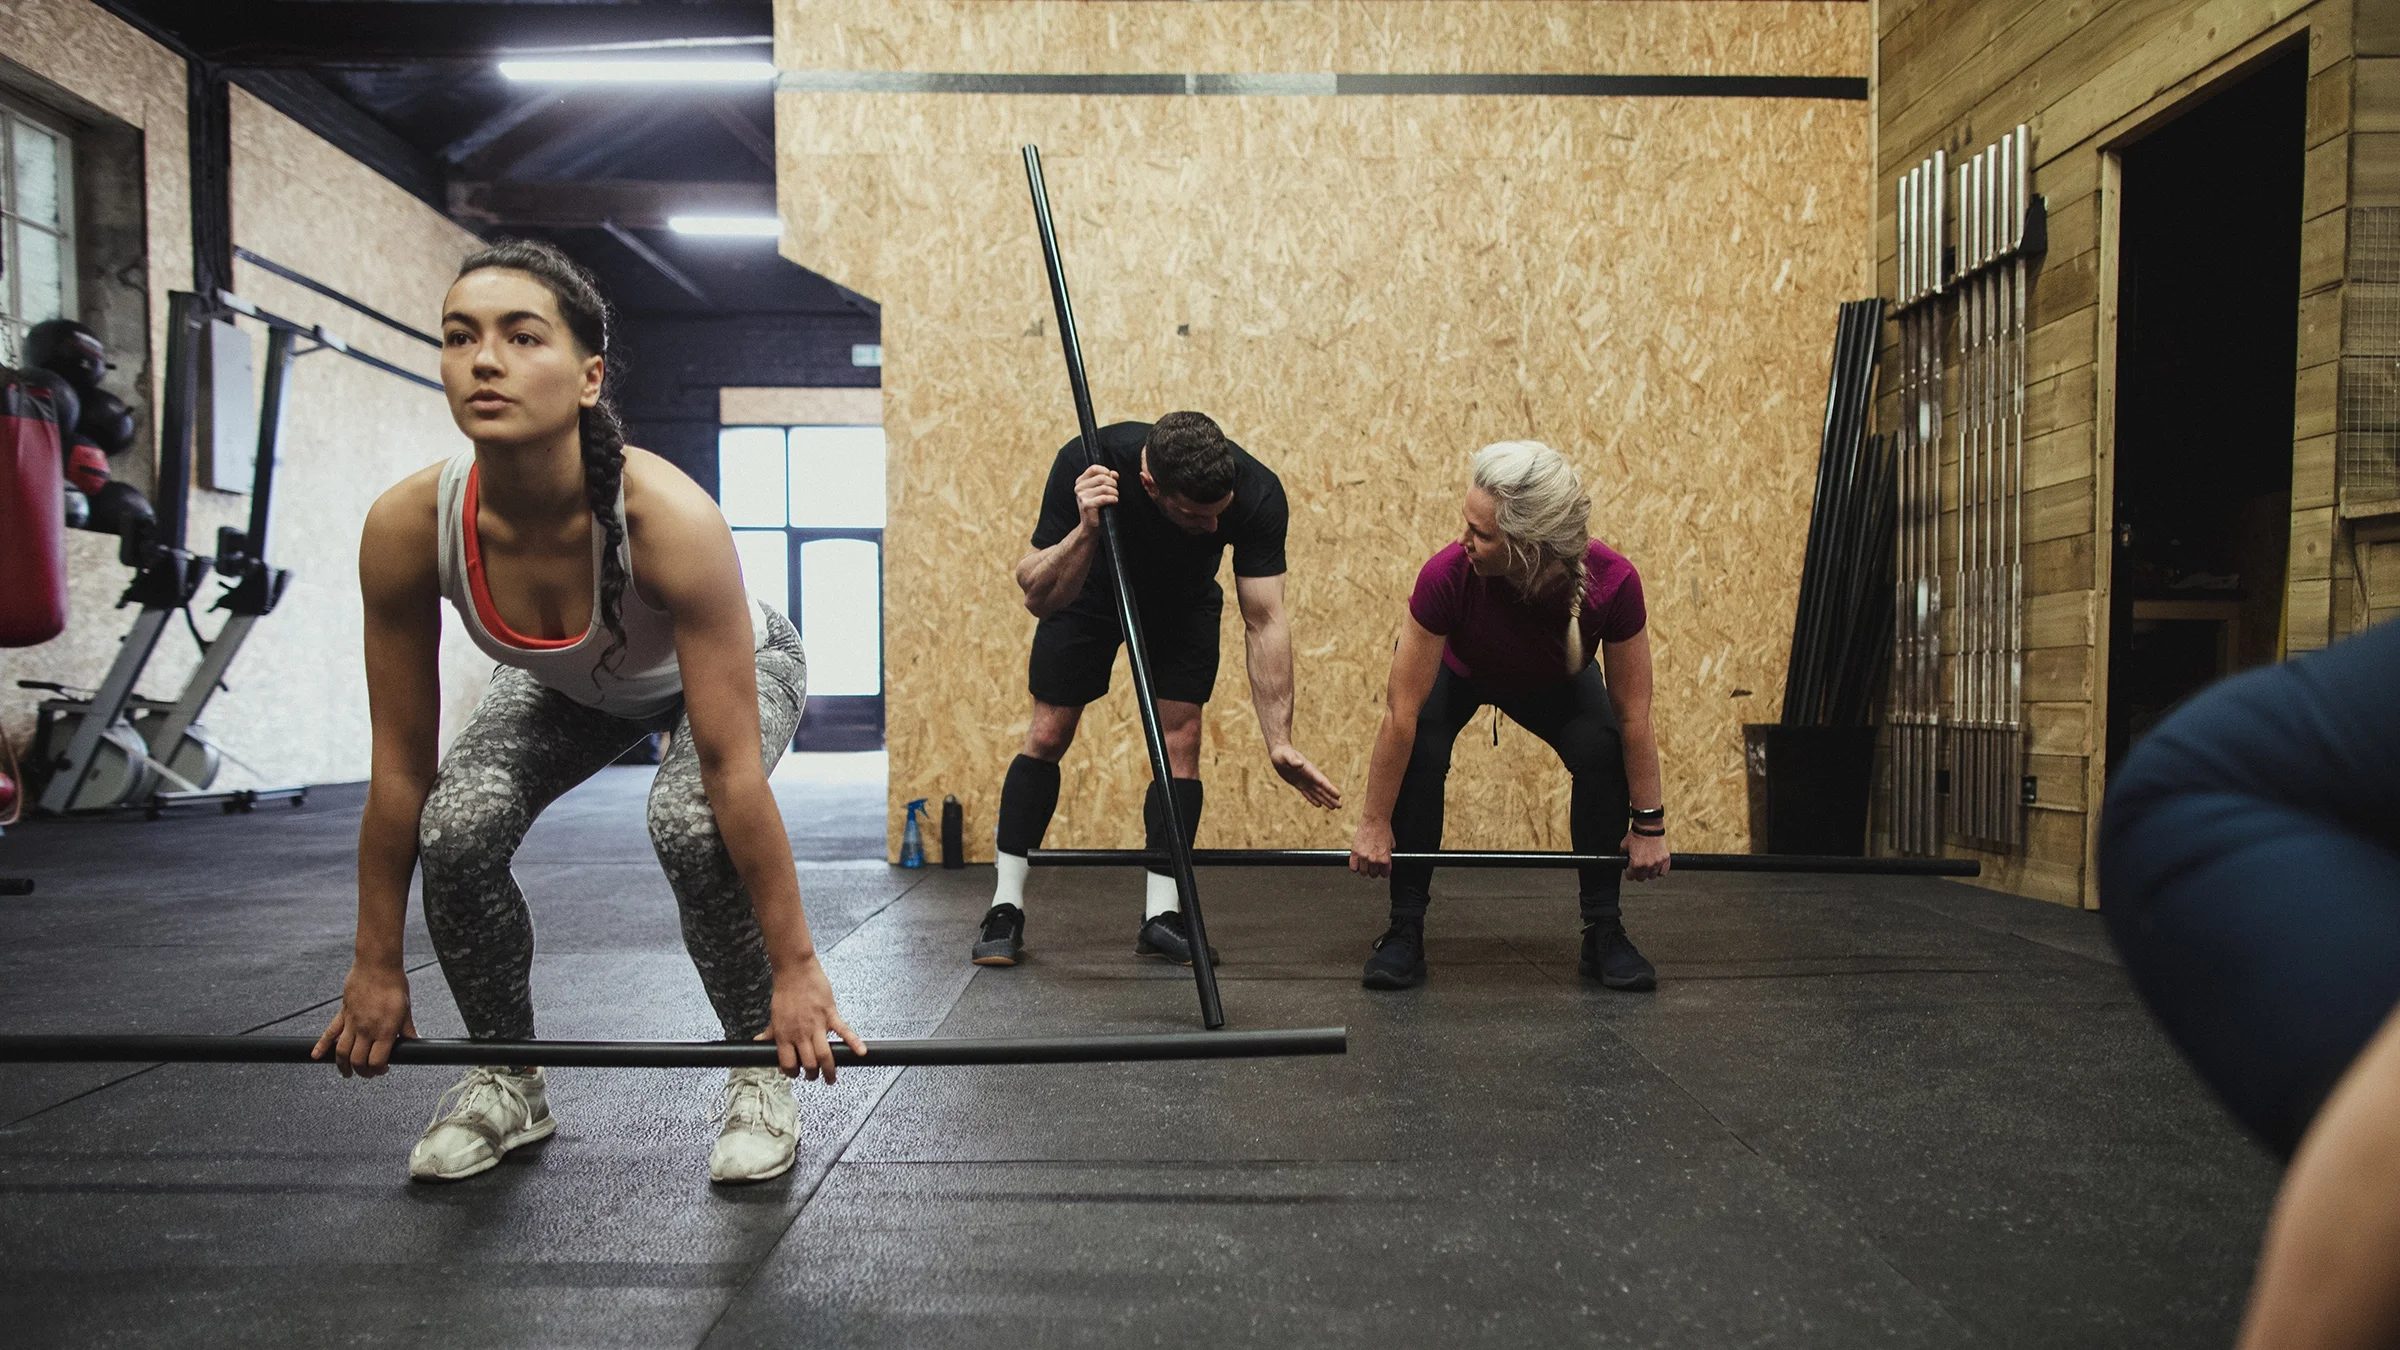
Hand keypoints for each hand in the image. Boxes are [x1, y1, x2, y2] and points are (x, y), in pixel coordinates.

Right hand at [312, 960, 416, 1077]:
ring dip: (343, 1066)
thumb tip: (415, 1042)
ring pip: (342, 1052)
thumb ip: (408, 1030)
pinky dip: (321, 1046)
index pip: (377, 1061)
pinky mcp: (343, 1014)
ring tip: (347, 1073)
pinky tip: (316, 1056)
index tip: (383, 1069)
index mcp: (385, 1031)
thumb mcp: (406, 1010)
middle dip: (362, 1072)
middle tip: (367, 1073)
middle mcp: (366, 1030)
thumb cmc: (393, 985)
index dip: (379, 1070)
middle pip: (358, 1061)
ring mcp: (352, 1023)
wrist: (377, 965)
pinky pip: (329, 1033)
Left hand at [757, 954, 865, 1082]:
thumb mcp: (774, 1016)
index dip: (792, 1073)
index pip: (788, 1064)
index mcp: (784, 1035)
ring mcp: (816, 1025)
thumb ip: (769, 1033)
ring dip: (829, 1070)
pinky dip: (853, 1042)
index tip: (796, 1073)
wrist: (794, 970)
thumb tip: (759, 1042)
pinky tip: (861, 1052)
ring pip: (824, 1055)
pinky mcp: (830, 1014)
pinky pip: (843, 1031)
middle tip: (815, 1076)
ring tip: (831, 1078)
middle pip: (809, 1064)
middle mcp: (800, 1033)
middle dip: (812, 1075)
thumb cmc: (785, 992)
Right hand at [1073, 465, 1119, 532]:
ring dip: (1114, 493)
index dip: (1106, 472)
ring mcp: (1082, 497)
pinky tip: (1114, 502)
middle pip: (1101, 478)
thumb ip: (1107, 480)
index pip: (1094, 469)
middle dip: (1113, 484)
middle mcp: (1079, 488)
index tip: (1111, 479)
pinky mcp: (1087, 505)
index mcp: (1080, 482)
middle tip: (1115, 491)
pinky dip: (1113, 499)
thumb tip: (1114, 473)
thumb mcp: (1100, 491)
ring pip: (1105, 488)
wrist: (1090, 528)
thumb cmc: (1096, 508)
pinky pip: (1104, 498)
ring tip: (1115, 497)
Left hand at [1269, 744, 1341, 808]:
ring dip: (1325, 799)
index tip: (1338, 795)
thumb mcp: (1287, 757)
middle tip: (1340, 806)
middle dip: (1331, 797)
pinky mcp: (1299, 784)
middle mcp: (1309, 776)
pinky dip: (1313, 799)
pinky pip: (1307, 793)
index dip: (1330, 788)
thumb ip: (1293, 760)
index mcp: (1309, 770)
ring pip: (1317, 792)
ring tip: (1334, 808)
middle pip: (1322, 789)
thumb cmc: (1283, 754)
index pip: (1321, 781)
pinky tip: (1319, 805)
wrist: (1279, 753)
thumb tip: (1300, 764)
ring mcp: (1305, 780)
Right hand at [1349, 817, 1394, 877]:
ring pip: (1363, 872)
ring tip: (1365, 864)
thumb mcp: (1391, 845)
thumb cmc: (1383, 830)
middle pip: (1373, 875)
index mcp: (1385, 859)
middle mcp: (1374, 860)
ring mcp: (1364, 857)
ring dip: (1364, 869)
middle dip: (1374, 871)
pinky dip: (1355, 867)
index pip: (1384, 874)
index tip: (1381, 870)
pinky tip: (1358, 863)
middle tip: (1373, 865)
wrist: (1375, 820)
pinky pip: (1353, 867)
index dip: (1383, 872)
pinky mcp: (1355, 852)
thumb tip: (1385, 862)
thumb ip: (1388, 856)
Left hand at [1623, 829, 1671, 881]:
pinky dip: (1660, 870)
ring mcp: (1657, 863)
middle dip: (1638, 874)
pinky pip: (1663, 872)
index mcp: (1636, 863)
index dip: (1629, 873)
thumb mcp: (1624, 845)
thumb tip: (1623, 860)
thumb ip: (1623, 855)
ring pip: (1652, 876)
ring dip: (1649, 872)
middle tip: (1638, 867)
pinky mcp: (1665, 859)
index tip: (1629, 871)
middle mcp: (1647, 865)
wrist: (1648, 827)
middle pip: (1641, 878)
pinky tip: (1656, 866)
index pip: (1631, 877)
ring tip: (1647, 866)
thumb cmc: (1637, 834)